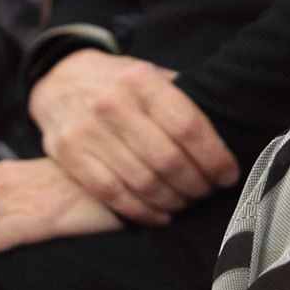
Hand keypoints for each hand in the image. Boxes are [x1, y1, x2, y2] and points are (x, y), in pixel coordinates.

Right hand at [29, 50, 240, 221]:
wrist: (59, 78)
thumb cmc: (120, 83)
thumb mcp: (151, 75)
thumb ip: (184, 98)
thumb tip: (229, 129)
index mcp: (141, 79)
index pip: (188, 127)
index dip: (214, 157)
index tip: (228, 175)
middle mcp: (112, 103)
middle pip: (168, 160)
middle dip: (196, 184)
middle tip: (208, 192)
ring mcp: (86, 130)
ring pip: (142, 182)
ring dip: (173, 200)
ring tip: (187, 202)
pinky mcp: (67, 154)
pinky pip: (112, 194)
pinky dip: (142, 212)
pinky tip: (161, 215)